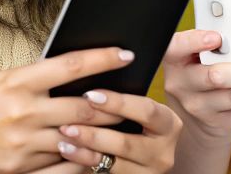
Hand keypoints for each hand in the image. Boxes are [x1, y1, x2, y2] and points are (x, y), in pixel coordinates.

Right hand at [0, 45, 142, 173]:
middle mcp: (22, 110)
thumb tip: (71, 74)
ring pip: (77, 140)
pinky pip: (61, 165)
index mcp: (16, 80)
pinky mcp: (20, 168)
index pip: (69, 66)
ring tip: (122, 131)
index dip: (102, 58)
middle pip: (82, 108)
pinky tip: (93, 155)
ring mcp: (22, 142)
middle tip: (135, 101)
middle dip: (113, 106)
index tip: (126, 53)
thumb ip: (33, 80)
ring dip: (103, 137)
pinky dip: (80, 159)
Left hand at [54, 88, 182, 172]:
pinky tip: (68, 154)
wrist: (144, 154)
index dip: (119, 103)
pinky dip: (84, 164)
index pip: (146, 111)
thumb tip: (90, 66)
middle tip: (67, 125)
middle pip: (127, 144)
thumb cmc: (134, 120)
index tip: (90, 95)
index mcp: (168, 124)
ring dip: (85, 152)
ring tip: (63, 140)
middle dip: (95, 134)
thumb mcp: (139, 108)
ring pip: (115, 164)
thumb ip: (123, 97)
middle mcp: (163, 152)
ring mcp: (149, 172)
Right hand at [159, 28, 230, 139]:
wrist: (193, 112)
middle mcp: (181, 84)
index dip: (194, 41)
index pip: (177, 46)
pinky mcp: (216, 123)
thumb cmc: (200, 70)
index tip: (216, 37)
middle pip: (216, 76)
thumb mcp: (195, 54)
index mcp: (175, 59)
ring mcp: (197, 107)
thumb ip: (214, 44)